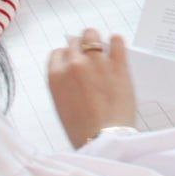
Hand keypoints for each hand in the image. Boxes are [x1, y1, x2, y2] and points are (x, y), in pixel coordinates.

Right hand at [48, 29, 136, 147]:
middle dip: (80, 47)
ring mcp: (97, 62)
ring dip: (95, 39)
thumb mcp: (62, 105)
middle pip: (75, 42)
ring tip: (101, 46)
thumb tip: (73, 68)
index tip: (73, 61)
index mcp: (56, 76)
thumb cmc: (82, 130)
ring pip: (92, 35)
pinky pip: (116, 41)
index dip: (66, 56)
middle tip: (88, 56)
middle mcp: (74, 64)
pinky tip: (116, 45)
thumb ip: (65, 83)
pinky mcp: (118, 65)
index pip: (58, 53)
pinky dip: (116, 41)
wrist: (105, 140)